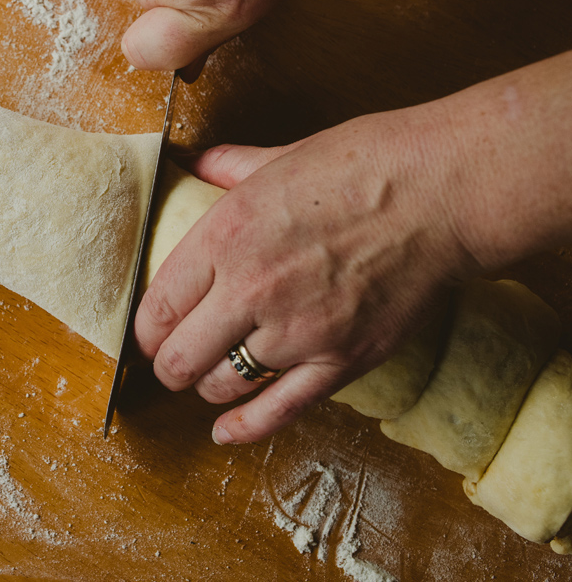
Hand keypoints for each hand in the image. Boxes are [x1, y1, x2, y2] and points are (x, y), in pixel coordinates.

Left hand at [135, 104, 476, 443]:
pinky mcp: (340, 361)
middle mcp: (250, 290)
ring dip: (207, 386)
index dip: (145, 329)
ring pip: (221, 386)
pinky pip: (278, 411)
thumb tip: (196, 164)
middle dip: (168, 364)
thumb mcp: (279, 156)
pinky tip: (226, 431)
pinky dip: (244, 428)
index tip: (148, 333)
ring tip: (209, 377)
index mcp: (225, 236)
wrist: (442, 192)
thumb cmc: (364, 165)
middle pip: (179, 358)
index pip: (157, 307)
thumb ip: (228, 168)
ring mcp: (295, 332)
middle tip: (172, 360)